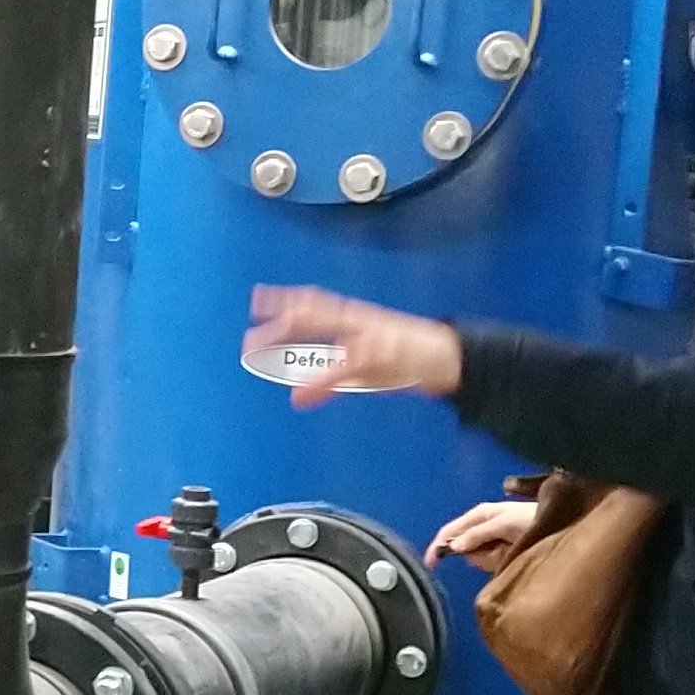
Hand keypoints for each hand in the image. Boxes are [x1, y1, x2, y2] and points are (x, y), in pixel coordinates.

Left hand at [244, 286, 462, 408]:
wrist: (444, 357)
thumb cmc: (403, 356)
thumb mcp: (364, 362)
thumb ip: (330, 374)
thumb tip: (299, 394)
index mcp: (354, 316)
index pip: (315, 301)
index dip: (286, 299)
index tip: (257, 300)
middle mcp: (356, 320)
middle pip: (311, 315)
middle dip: (279, 325)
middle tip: (250, 340)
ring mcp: (365, 335)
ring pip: (323, 330)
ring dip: (292, 341)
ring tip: (264, 354)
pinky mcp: (376, 358)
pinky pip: (342, 367)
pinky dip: (318, 383)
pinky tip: (300, 395)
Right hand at [428, 496, 540, 572]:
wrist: (561, 525)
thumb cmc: (533, 519)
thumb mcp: (504, 523)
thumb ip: (478, 534)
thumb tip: (453, 548)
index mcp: (479, 515)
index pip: (449, 531)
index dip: (437, 547)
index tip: (430, 566)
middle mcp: (481, 526)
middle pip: (463, 547)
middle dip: (477, 555)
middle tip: (499, 553)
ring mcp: (491, 539)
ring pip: (477, 557)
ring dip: (491, 560)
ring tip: (511, 552)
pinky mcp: (501, 552)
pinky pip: (490, 562)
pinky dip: (499, 563)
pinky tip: (513, 555)